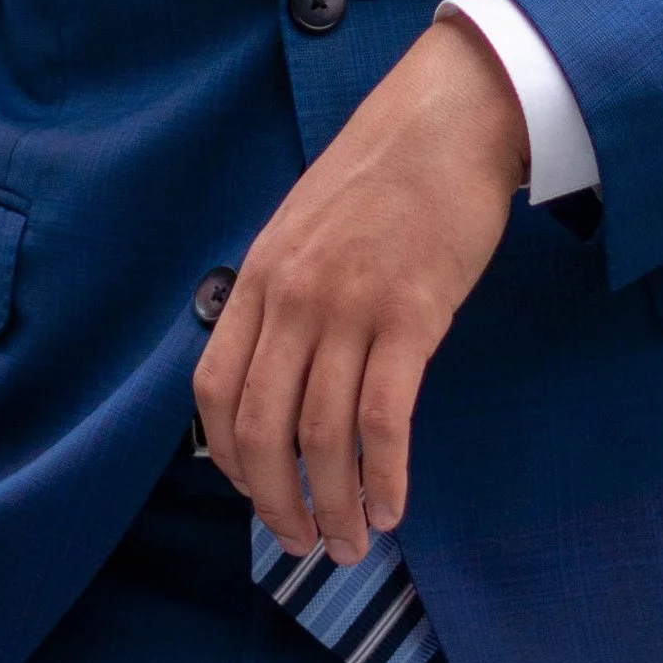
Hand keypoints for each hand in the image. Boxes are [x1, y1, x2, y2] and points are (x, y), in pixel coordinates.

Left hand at [193, 14, 526, 565]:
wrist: (448, 119)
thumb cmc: (383, 174)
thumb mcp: (304, 226)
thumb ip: (284, 293)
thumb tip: (280, 372)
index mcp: (261, 276)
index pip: (213, 389)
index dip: (227, 458)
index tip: (254, 491)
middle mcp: (293, 298)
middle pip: (261, 429)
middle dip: (275, 504)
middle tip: (302, 543)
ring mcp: (351, 307)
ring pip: (321, 437)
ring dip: (334, 506)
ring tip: (351, 543)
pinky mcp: (412, 316)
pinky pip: (384, 419)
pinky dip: (384, 477)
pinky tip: (392, 506)